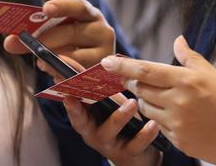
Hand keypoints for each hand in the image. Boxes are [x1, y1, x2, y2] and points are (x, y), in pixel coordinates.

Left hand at [3, 0, 115, 68]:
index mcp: (90, 14)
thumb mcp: (58, 33)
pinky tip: (54, 75)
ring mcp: (105, 53)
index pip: (79, 6)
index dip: (62, 6)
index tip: (45, 9)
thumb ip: (37, 33)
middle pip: (70, 33)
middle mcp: (102, 30)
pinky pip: (76, 76)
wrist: (92, 65)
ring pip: (73, 57)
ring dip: (52, 61)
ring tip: (41, 63)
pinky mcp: (101, 75)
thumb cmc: (71, 43)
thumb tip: (8, 42)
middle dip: (44, 40)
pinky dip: (61, 76)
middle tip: (26, 45)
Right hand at [30, 50, 159, 164]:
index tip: (62, 90)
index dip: (66, 100)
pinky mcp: (130, 153)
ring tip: (132, 102)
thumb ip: (94, 87)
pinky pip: (137, 145)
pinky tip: (153, 123)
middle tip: (78, 95)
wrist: (138, 154)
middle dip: (79, 111)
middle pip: (82, 123)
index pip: (72, 108)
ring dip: (119, 116)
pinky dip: (145, 134)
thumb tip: (75, 60)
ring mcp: (111, 145)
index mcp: (87, 120)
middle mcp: (94, 134)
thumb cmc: (119, 122)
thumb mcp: (107, 105)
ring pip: (110, 132)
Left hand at [101, 35, 215, 164]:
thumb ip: (191, 59)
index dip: (123, 66)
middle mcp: (180, 101)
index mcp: (189, 80)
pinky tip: (173, 114)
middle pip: (141, 88)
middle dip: (132, 81)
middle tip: (131, 76)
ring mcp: (178, 124)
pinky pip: (159, 126)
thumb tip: (178, 40)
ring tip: (158, 95)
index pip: (146, 70)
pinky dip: (159, 117)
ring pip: (146, 108)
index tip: (106, 61)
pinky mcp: (180, 142)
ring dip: (145, 100)